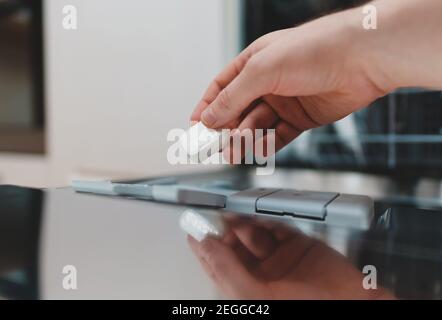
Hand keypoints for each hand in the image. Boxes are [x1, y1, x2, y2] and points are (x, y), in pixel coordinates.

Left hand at [188, 216, 393, 298]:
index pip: (216, 264)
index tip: (192, 225)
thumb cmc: (306, 311)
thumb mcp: (255, 298)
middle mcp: (260, 274)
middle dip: (224, 228)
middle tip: (216, 214)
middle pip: (232, 244)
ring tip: (236, 212)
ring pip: (252, 232)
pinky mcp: (297, 243)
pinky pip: (276, 225)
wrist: (354, 306)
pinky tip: (258, 214)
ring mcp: (278, 258)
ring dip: (243, 220)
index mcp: (245, 289)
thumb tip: (203, 246)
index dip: (203, 245)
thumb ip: (226, 271)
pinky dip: (266, 217)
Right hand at [190, 0, 441, 157]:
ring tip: (235, 151)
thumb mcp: (262, 70)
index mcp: (254, 62)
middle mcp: (268, 82)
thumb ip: (233, 97)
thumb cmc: (315, 49)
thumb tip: (209, 118)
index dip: (207, 107)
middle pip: (238, 110)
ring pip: (257, 125)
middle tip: (213, 147)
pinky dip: (267, 144)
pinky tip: (259, 150)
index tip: (195, 128)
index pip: (221, 88)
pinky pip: (279, 135)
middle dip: (224, 129)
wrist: (362, 58)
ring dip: (244, 139)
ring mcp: (286, 101)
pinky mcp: (303, 117)